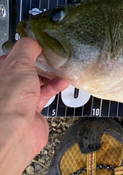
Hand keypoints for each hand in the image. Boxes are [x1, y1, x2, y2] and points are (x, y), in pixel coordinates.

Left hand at [0, 38, 68, 174]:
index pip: (10, 57)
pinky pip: (45, 94)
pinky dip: (55, 87)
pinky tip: (63, 82)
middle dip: (39, 63)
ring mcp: (18, 99)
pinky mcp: (32, 110)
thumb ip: (27, 49)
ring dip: (49, 75)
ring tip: (61, 68)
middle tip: (52, 57)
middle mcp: (6, 87)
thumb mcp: (17, 64)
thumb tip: (34, 42)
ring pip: (35, 82)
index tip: (39, 46)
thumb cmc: (8, 100)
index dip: (25, 51)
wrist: (15, 132)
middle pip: (24, 70)